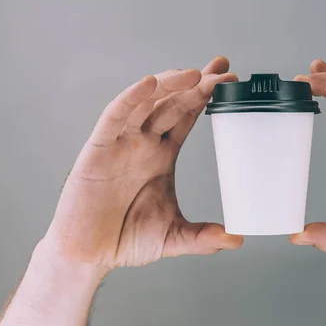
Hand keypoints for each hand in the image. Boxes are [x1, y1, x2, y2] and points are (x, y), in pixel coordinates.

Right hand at [43, 57, 242, 271]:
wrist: (88, 255)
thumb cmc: (126, 240)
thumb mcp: (174, 237)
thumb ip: (203, 237)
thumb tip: (238, 239)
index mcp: (163, 154)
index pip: (187, 115)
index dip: (207, 95)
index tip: (231, 80)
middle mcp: (144, 142)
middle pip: (173, 102)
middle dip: (197, 83)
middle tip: (223, 70)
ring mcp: (122, 143)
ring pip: (146, 101)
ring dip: (169, 84)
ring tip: (196, 74)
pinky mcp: (98, 149)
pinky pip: (115, 116)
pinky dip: (131, 98)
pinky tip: (149, 84)